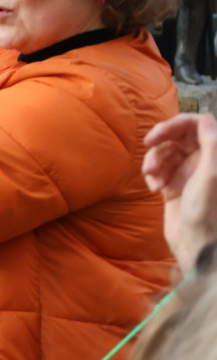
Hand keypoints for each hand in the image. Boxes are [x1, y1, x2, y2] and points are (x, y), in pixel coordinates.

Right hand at [143, 113, 216, 270]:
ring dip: (154, 161)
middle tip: (148, 144)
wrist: (195, 243)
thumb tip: (204, 117)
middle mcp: (201, 160)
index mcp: (213, 155)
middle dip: (161, 140)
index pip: (194, 126)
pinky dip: (152, 175)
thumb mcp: (211, 174)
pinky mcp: (172, 185)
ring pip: (163, 153)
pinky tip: (154, 188)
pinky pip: (157, 170)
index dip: (175, 124)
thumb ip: (211, 144)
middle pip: (176, 136)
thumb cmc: (207, 210)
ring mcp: (186, 172)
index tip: (158, 133)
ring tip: (153, 178)